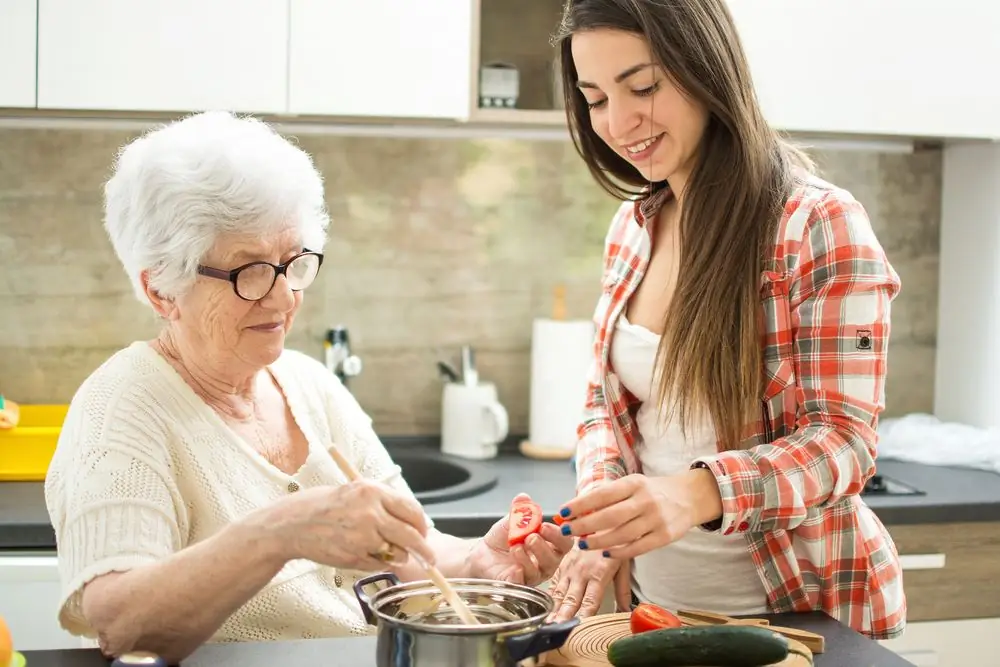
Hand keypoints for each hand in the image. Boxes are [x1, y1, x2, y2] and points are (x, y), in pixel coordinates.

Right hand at [256, 479, 434, 570]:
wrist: (294, 523)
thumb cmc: (325, 506)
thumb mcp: (357, 492)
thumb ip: (384, 504)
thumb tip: (412, 522)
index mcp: (374, 492)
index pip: (412, 510)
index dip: (422, 525)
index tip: (424, 532)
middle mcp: (371, 513)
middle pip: (411, 535)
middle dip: (423, 549)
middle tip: (429, 558)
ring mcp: (363, 536)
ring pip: (398, 553)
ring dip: (398, 556)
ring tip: (382, 548)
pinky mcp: (355, 556)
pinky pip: (380, 564)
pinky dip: (378, 562)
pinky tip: (363, 552)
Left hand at [469, 494, 572, 585]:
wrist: (482, 553)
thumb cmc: (502, 539)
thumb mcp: (511, 521)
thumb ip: (520, 511)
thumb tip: (524, 497)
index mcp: (548, 545)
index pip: (563, 542)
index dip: (557, 535)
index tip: (544, 525)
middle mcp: (544, 562)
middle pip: (555, 559)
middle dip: (544, 546)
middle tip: (531, 536)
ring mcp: (532, 576)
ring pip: (539, 571)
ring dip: (528, 557)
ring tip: (516, 546)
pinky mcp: (517, 586)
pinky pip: (522, 584)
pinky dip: (519, 576)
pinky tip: (514, 568)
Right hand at [546, 546, 630, 621]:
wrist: (597, 520)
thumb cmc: (613, 542)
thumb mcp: (623, 564)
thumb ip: (623, 590)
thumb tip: (627, 611)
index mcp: (599, 574)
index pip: (591, 601)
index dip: (584, 615)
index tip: (578, 628)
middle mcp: (582, 573)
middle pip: (571, 599)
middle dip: (563, 616)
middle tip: (556, 629)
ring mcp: (570, 569)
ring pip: (560, 593)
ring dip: (553, 609)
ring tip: (547, 622)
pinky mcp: (562, 565)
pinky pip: (554, 583)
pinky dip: (549, 596)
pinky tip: (544, 607)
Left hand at [559, 470, 721, 559]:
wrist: (690, 497)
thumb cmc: (652, 491)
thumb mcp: (633, 484)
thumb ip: (609, 496)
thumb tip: (575, 509)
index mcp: (634, 483)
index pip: (602, 494)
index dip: (580, 504)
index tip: (562, 512)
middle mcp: (645, 500)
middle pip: (609, 516)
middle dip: (584, 525)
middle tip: (567, 532)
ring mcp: (656, 519)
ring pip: (621, 535)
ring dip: (598, 542)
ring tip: (582, 545)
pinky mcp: (664, 536)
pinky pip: (637, 548)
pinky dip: (619, 552)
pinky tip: (605, 553)